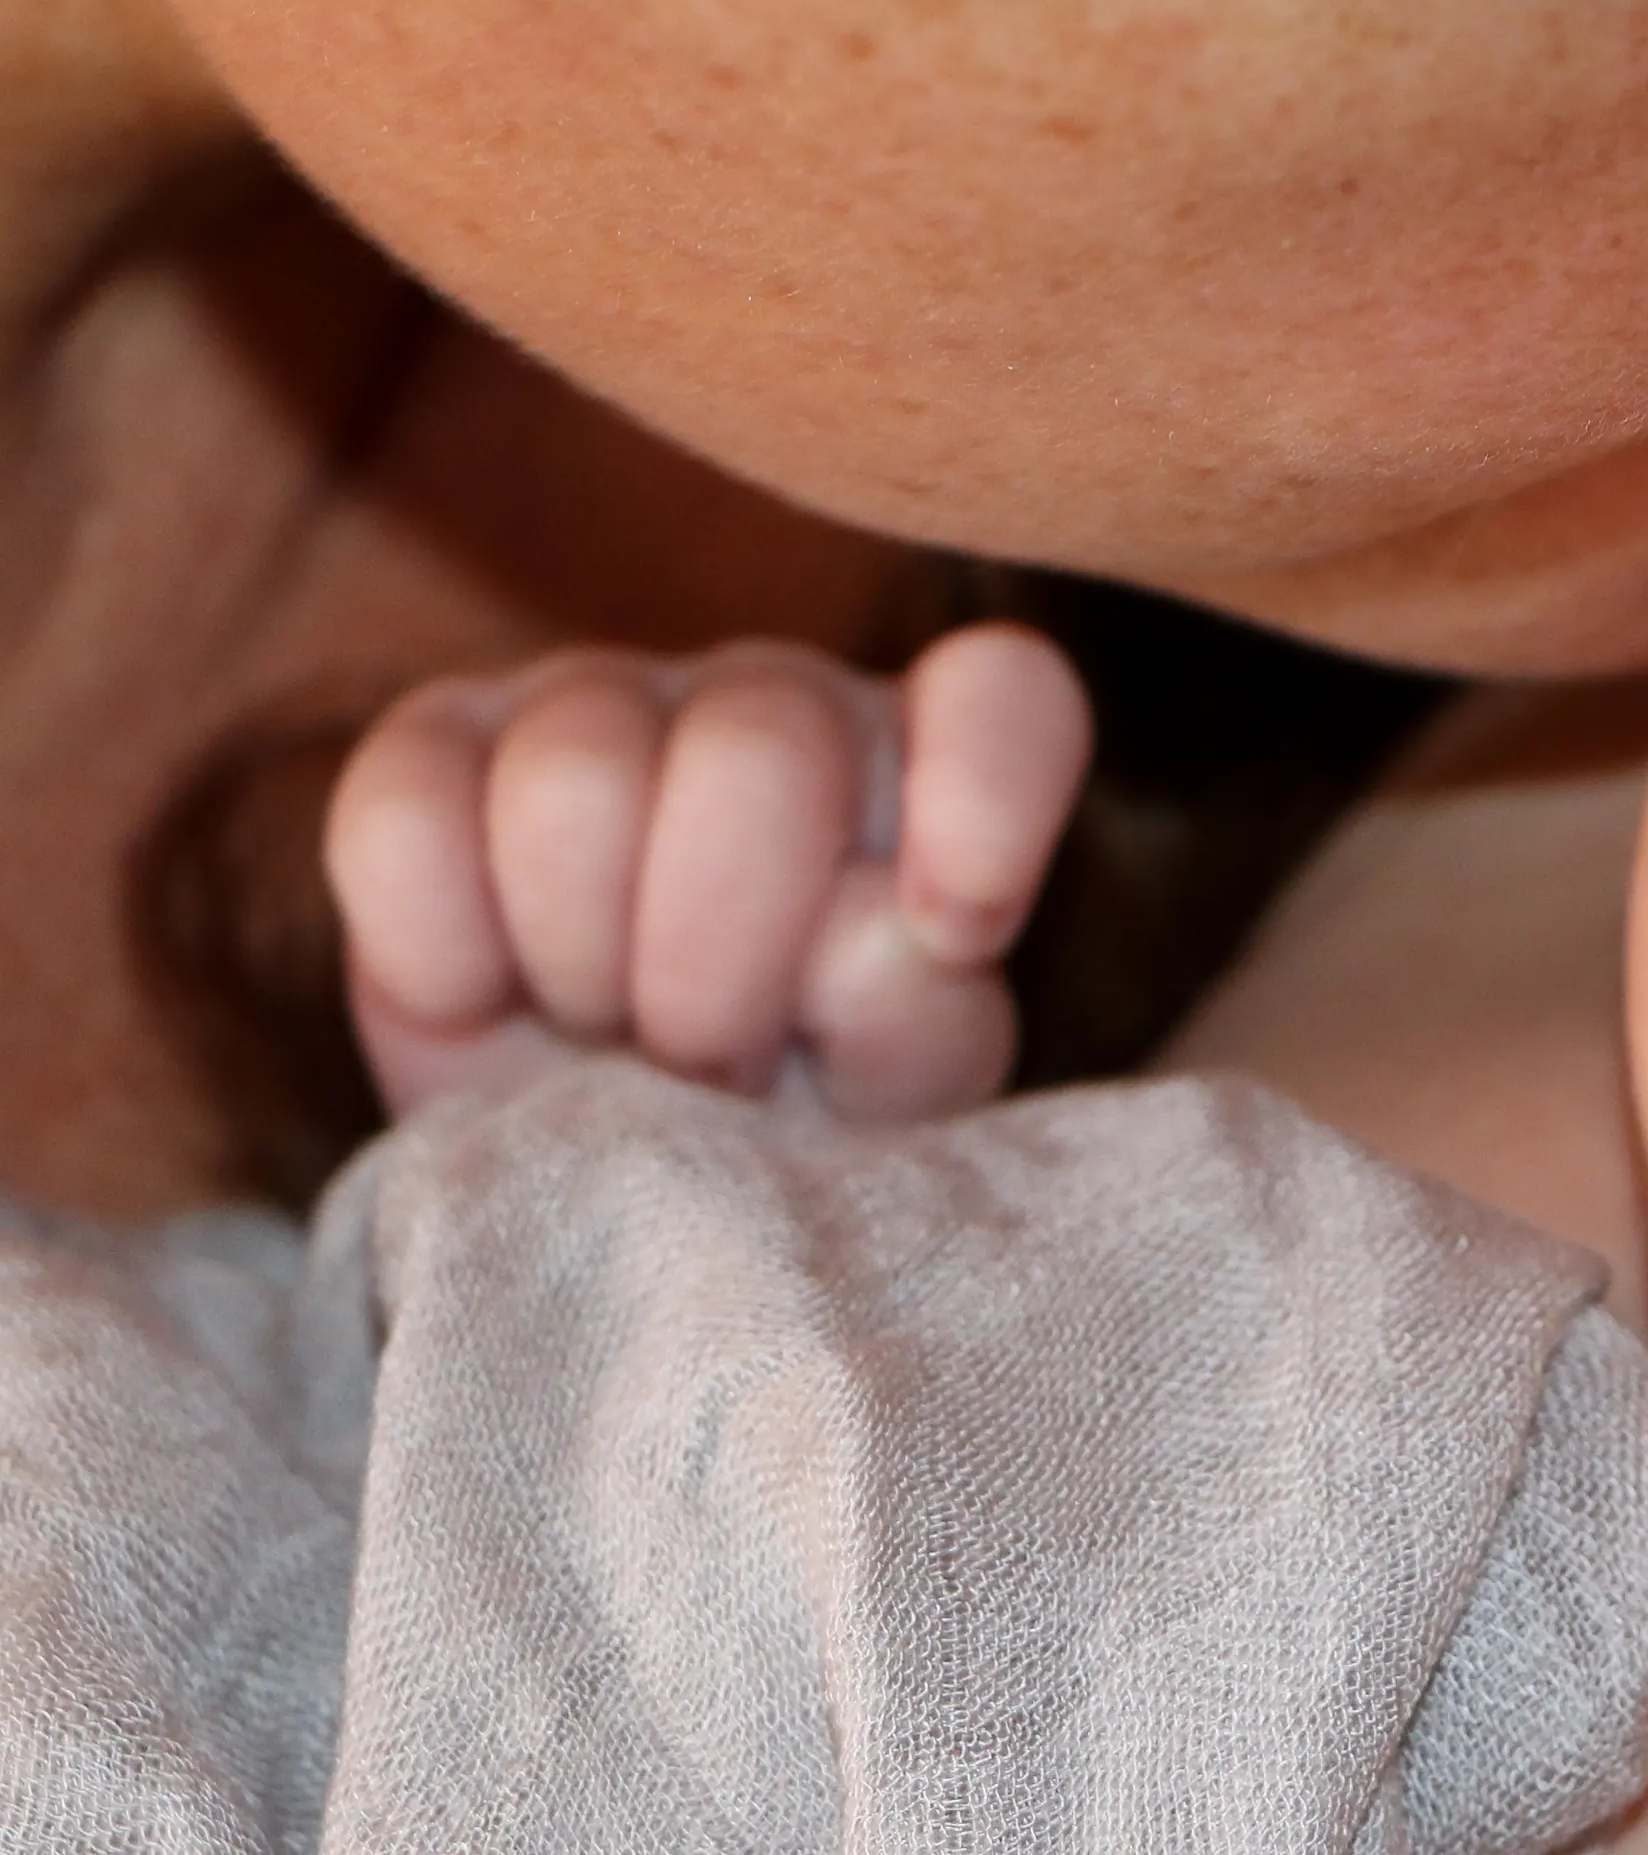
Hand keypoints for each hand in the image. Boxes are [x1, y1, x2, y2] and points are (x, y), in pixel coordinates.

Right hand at [326, 625, 1092, 1124]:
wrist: (602, 1190)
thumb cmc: (792, 1130)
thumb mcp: (894, 1105)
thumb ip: (920, 1021)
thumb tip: (883, 936)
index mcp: (932, 766)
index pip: (1003, 695)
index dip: (984, 800)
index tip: (952, 937)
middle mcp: (778, 702)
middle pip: (760, 749)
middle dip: (728, 959)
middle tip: (723, 1067)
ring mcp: (599, 699)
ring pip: (575, 776)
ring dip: (592, 967)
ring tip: (621, 1051)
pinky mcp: (435, 747)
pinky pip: (406, 812)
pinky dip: (444, 951)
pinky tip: (495, 1005)